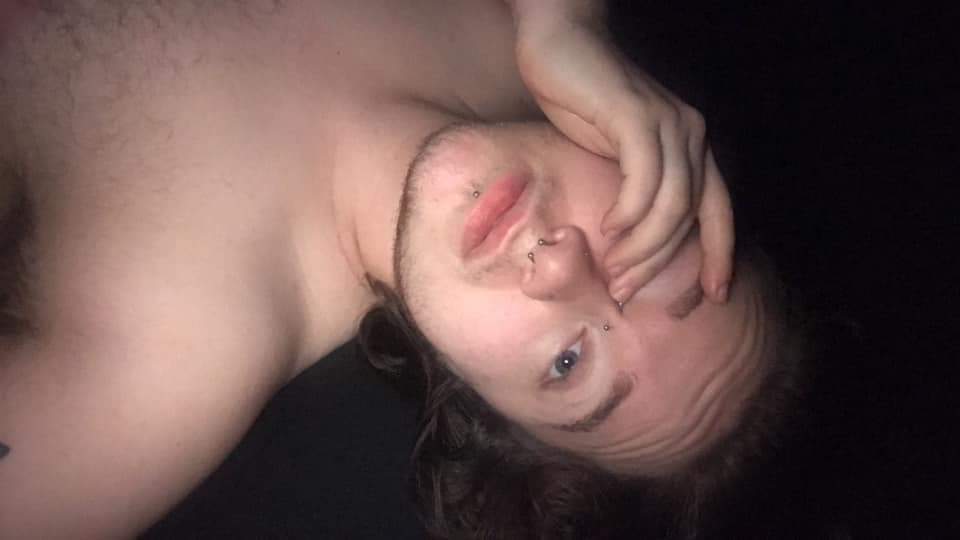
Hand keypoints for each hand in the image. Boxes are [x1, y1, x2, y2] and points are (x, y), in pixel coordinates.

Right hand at [513, 16, 733, 302]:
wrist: (560, 44)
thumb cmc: (582, 101)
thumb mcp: (615, 154)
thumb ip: (632, 188)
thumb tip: (625, 243)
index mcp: (691, 147)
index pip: (719, 211)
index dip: (721, 255)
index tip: (713, 295)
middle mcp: (690, 136)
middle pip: (689, 218)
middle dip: (659, 263)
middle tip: (625, 290)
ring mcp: (667, 124)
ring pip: (671, 205)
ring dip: (642, 247)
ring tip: (614, 268)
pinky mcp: (637, 116)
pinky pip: (644, 179)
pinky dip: (629, 212)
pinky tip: (608, 226)